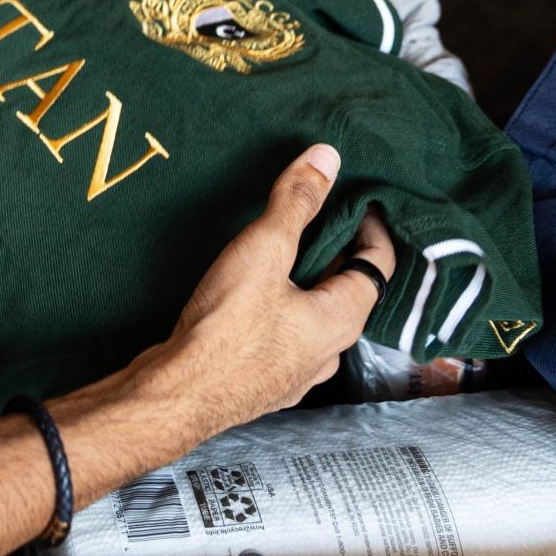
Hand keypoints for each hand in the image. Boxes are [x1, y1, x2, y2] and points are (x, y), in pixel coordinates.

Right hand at [137, 145, 393, 435]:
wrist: (176, 397)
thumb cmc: (225, 330)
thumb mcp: (262, 251)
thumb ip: (296, 202)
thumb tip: (326, 158)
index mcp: (342, 319)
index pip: (379, 264)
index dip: (370, 225)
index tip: (353, 198)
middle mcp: (329, 352)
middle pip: (347, 291)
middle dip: (334, 250)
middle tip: (312, 215)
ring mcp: (296, 374)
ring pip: (315, 317)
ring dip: (306, 283)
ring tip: (278, 252)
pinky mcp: (263, 383)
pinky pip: (285, 337)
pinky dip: (280, 310)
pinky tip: (250, 298)